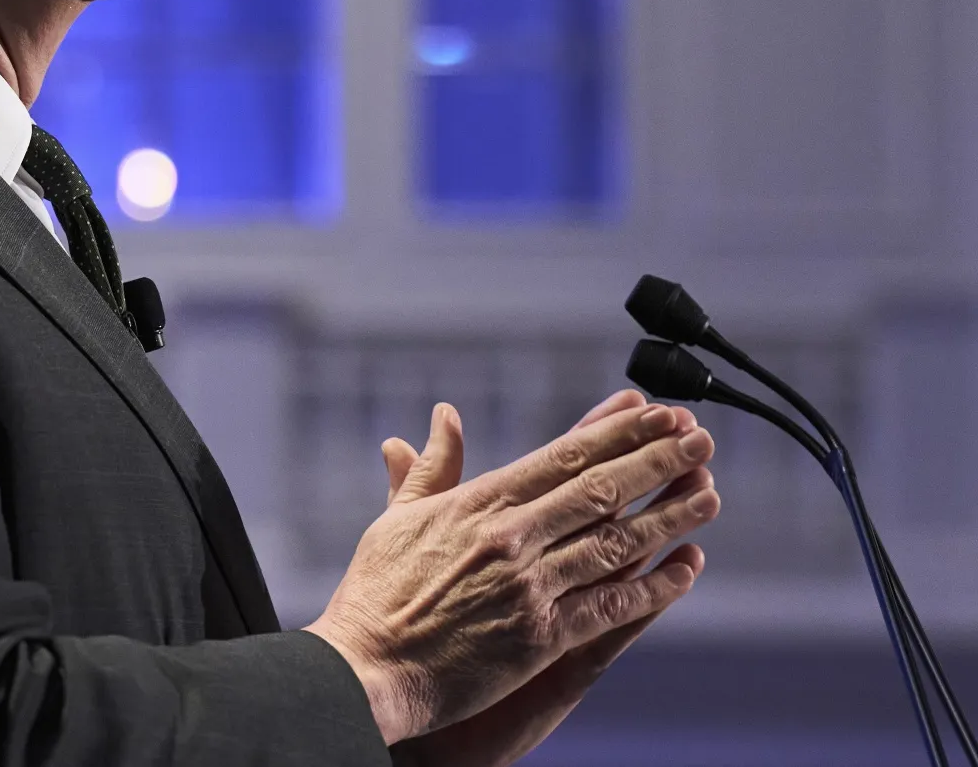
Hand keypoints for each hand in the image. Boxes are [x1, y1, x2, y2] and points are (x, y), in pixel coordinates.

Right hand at [305, 389, 719, 744]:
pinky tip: (685, 569)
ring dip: (669, 517)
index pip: (561, 456)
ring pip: (616, 544)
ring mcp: (529, 587)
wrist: (368, 668)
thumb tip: (442, 416)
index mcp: (478, 504)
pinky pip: (610, 606)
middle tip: (700, 437)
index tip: (652, 411)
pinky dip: (653, 587)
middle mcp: (510, 538)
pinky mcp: (541, 637)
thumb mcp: (396, 519)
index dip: (614, 432)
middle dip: (656, 461)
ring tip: (710, 493)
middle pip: (600, 490)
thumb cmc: (376, 593)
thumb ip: (430, 469)